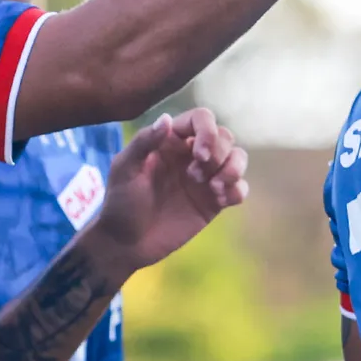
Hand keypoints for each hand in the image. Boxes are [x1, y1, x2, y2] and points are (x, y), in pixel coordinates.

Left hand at [88, 109, 247, 277]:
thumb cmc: (121, 203)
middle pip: (225, 137)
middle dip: (219, 153)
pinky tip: (220, 201)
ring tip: (215, 189)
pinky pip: (239, 188)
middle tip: (195, 176)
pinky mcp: (215, 202)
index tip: (200, 154)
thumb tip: (167, 118)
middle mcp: (192, 154)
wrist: (127, 242)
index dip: (207, 130)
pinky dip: (237, 191)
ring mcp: (206, 178)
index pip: (200, 119)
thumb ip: (144, 142)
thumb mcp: (124, 169)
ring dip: (234, 169)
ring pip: (238, 158)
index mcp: (170, 141)